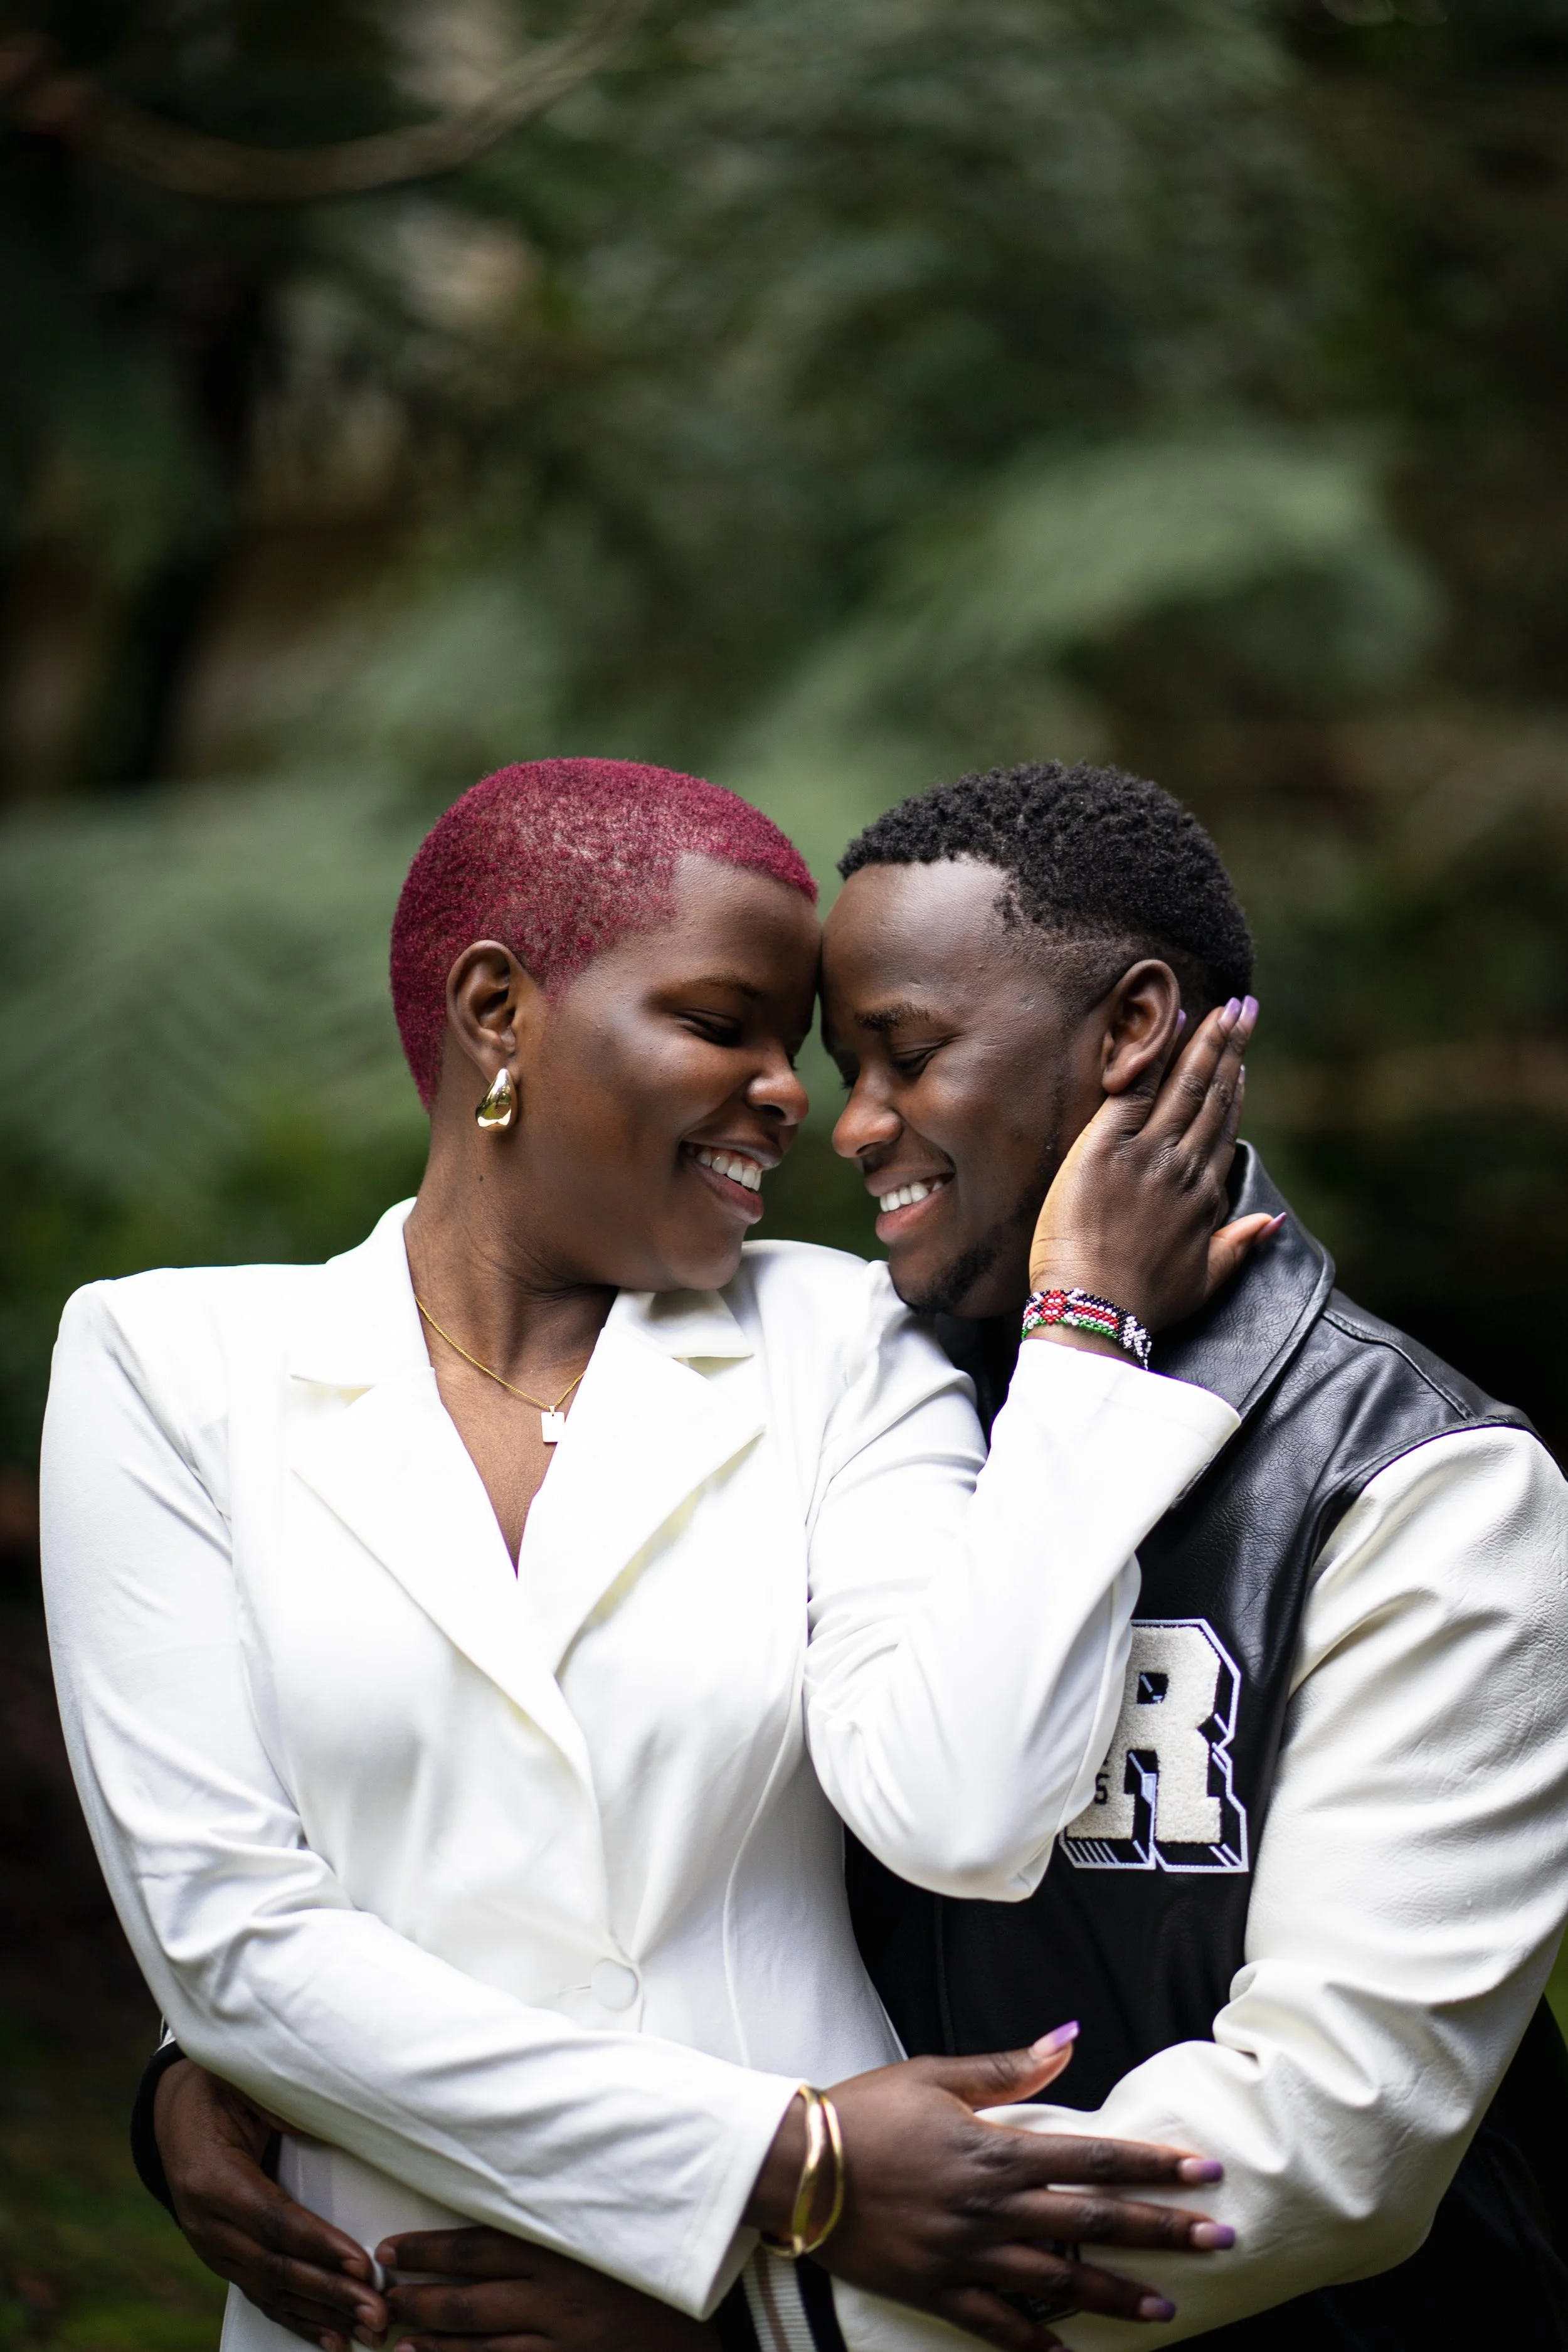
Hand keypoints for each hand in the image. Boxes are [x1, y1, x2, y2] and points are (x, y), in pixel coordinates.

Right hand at [154, 2060, 387, 2350]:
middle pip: (275, 2266)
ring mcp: (210, 2246)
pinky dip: (298, 2318)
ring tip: (368, 2333)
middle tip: (377, 2313)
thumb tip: (342, 2119)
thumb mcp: (250, 2085)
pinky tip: (331, 2339)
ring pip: (270, 2289)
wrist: (175, 2110)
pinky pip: (261, 2294)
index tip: (361, 2263)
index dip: (317, 2244)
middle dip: (330, 2293)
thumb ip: (287, 2106)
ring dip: (322, 2314)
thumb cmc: (223, 2088)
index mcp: (213, 2177)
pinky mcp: (221, 2258)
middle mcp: (206, 2222)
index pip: (272, 2220)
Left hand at [377, 2229, 717, 2350]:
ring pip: (479, 2346)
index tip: (389, 2250)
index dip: (429, 2250)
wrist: (720, 2321)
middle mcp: (559, 2297)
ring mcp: (566, 2343)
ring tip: (395, 2339)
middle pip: (470, 2298)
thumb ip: (570, 2200)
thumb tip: (521, 2162)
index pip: (479, 2246)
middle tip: (381, 2296)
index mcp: (566, 2248)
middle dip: (418, 2296)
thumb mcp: (616, 2222)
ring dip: (431, 2343)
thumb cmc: (659, 2263)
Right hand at [751, 2038, 1231, 2351]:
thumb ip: (1009, 2066)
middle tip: (1219, 2239)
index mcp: (996, 2149)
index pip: (1095, 2159)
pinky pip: (1000, 2328)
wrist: (798, 2166)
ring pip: (1060, 2283)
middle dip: (1162, 2230)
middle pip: (1094, 2223)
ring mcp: (968, 2256)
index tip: (1204, 2170)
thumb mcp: (937, 2074)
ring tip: (1169, 2306)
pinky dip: (1039, 2345)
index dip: (1154, 2165)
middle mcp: (992, 2207)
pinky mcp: (938, 2291)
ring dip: (1119, 2295)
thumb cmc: (866, 2112)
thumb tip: (1068, 2037)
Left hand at [1029, 994, 1276, 1335]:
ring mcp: (1149, 1152)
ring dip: (1207, 1042)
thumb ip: (1239, 1245)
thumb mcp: (1204, 1280)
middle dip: (1231, 1049)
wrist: (1096, 1309)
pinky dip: (1158, 1053)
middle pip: (1214, 1096)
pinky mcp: (1108, 1145)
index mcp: (1204, 1196)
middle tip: (1244, 1010)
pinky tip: (1174, 1022)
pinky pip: (1139, 1087)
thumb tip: (1271, 1222)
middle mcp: (1184, 1166)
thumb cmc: (1143, 1304)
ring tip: (1223, 1009)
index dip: (1235, 1091)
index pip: (1224, 1130)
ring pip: (1187, 1085)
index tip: (1241, 1062)